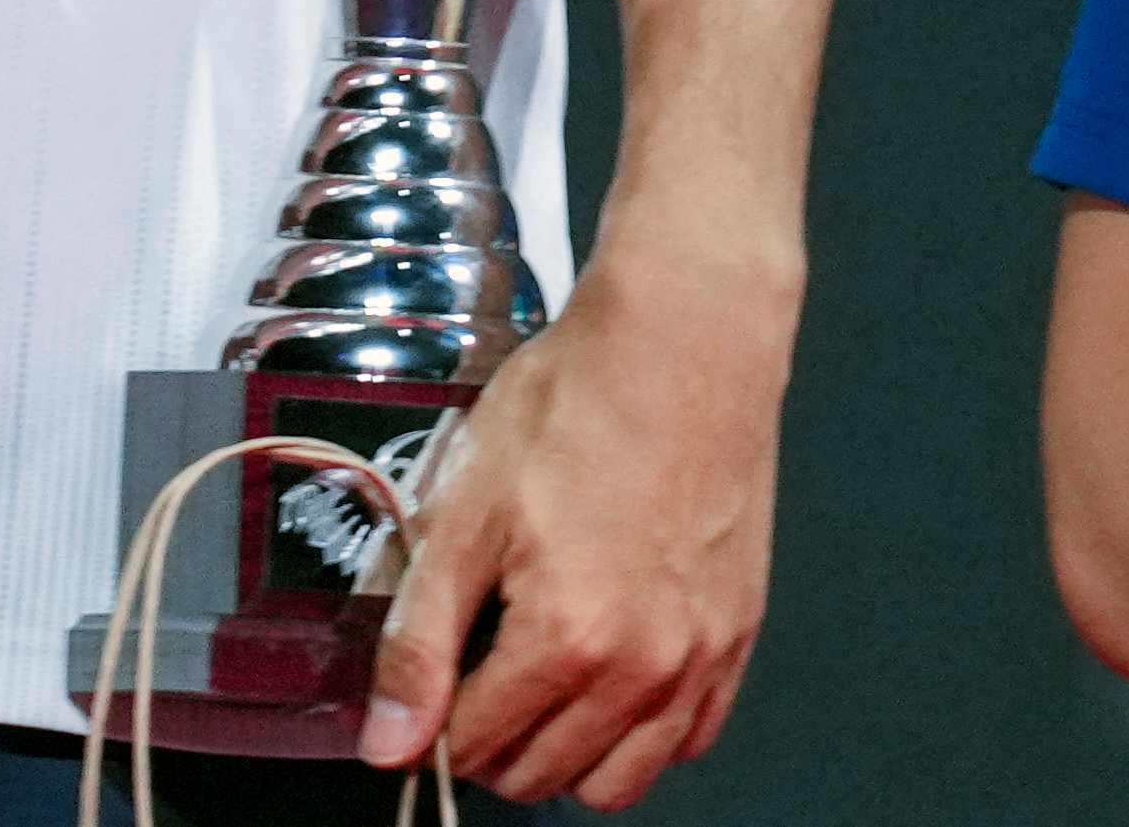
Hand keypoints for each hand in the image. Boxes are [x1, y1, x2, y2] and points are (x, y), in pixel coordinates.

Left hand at [361, 240, 791, 804]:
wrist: (677, 350)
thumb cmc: (573, 409)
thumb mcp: (459, 514)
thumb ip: (420, 640)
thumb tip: (391, 738)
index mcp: (569, 638)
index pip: (480, 747)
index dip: (431, 731)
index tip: (416, 701)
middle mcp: (646, 668)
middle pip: (546, 774)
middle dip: (488, 744)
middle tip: (462, 682)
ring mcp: (701, 660)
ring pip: (621, 779)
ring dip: (561, 755)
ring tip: (524, 686)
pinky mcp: (737, 641)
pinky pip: (687, 740)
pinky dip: (638, 735)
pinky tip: (599, 680)